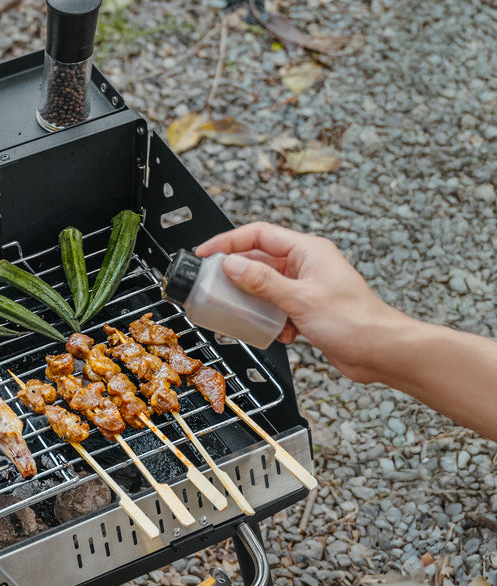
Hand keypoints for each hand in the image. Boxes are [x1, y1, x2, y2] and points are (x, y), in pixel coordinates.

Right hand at [195, 222, 416, 383]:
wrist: (380, 350)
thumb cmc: (354, 320)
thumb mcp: (300, 299)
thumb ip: (263, 281)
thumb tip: (231, 265)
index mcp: (308, 251)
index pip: (259, 234)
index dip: (228, 242)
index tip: (204, 254)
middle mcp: (306, 265)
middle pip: (258, 260)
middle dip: (236, 275)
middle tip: (213, 287)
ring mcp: (305, 287)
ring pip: (264, 287)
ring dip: (253, 302)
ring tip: (242, 313)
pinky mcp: (306, 309)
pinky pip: (275, 308)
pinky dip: (270, 321)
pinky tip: (279, 332)